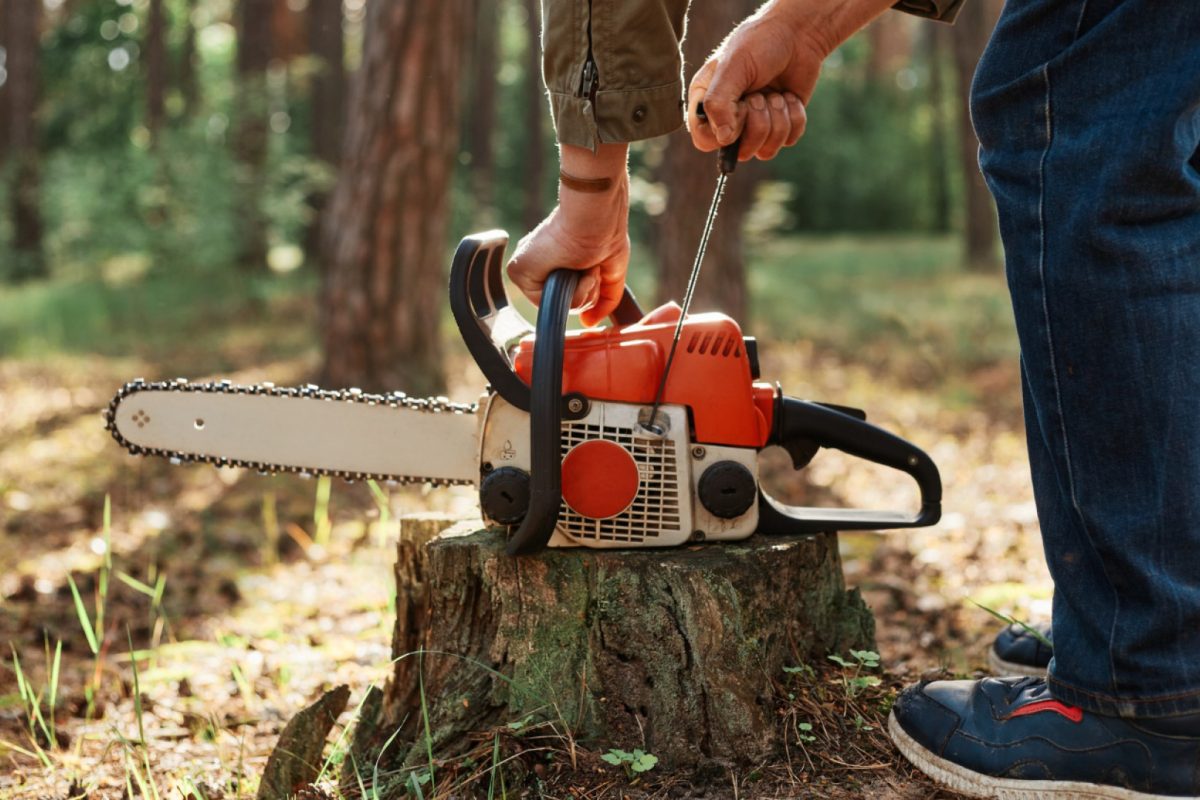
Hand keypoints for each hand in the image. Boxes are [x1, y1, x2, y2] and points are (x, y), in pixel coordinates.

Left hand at [506, 144, 629, 326]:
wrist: (596, 220)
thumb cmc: (606, 234)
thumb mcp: (611, 273)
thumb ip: (604, 300)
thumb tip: (589, 322)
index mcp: (554, 260)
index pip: (567, 293)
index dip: (588, 289)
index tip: (595, 267)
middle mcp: (539, 265)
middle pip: (565, 302)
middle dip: (587, 291)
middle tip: (590, 266)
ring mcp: (528, 268)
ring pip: (558, 304)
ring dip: (582, 291)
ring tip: (584, 265)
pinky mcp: (518, 271)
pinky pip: (548, 303)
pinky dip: (571, 291)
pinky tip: (573, 269)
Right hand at [688, 0, 893, 158]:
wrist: (798, 35)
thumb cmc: (759, 44)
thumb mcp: (733, 67)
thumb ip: (719, 103)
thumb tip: (723, 139)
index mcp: (708, 104)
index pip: (705, 141)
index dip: (725, 133)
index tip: (740, 107)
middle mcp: (729, 119)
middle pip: (739, 151)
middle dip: (757, 122)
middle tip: (760, 95)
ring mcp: (755, 125)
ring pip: (765, 151)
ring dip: (778, 120)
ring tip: (777, 94)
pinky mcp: (781, 126)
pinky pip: (788, 141)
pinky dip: (795, 117)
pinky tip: (790, 97)